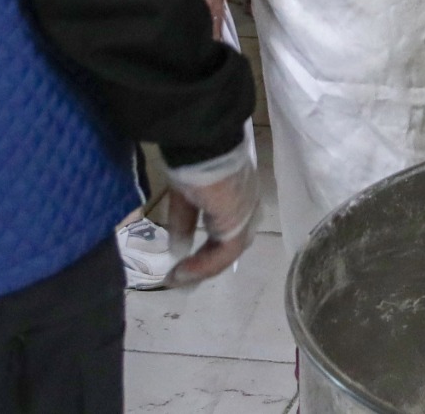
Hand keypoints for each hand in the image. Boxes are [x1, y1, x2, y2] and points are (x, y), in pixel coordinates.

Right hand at [163, 151, 257, 285]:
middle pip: (230, 243)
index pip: (228, 228)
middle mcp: (247, 206)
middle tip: (184, 279)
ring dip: (202, 268)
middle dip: (206, 263)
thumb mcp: (184, 195)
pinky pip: (223, 253)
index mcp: (237, 194)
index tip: (185, 264)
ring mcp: (246, 215)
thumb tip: (177, 250)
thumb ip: (183, 223)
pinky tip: (182, 272)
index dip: (208, 248)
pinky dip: (203, 266)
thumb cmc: (194, 159)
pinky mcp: (239, 223)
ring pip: (228, 251)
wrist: (203, 144)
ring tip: (179, 280)